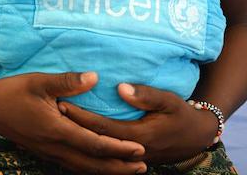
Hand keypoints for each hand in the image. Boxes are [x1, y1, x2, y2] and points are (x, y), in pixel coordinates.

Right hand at [0, 72, 146, 173]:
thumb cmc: (12, 92)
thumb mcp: (39, 81)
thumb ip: (67, 82)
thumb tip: (95, 77)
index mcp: (56, 129)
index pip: (94, 144)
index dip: (118, 148)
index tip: (141, 148)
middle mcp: (54, 146)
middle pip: (92, 164)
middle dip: (119, 167)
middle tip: (144, 166)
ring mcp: (48, 152)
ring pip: (82, 168)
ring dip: (107, 170)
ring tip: (128, 169)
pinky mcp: (44, 152)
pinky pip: (72, 166)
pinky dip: (90, 168)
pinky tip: (98, 165)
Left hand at [59, 84, 217, 165]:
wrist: (196, 137)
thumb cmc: (182, 114)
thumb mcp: (169, 100)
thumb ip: (146, 95)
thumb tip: (121, 88)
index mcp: (139, 135)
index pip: (101, 127)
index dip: (80, 116)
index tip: (60, 102)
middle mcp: (132, 150)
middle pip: (94, 141)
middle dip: (71, 126)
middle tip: (50, 111)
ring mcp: (131, 158)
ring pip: (98, 153)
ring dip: (77, 139)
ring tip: (54, 125)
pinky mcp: (130, 159)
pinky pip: (104, 157)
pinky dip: (87, 150)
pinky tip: (72, 141)